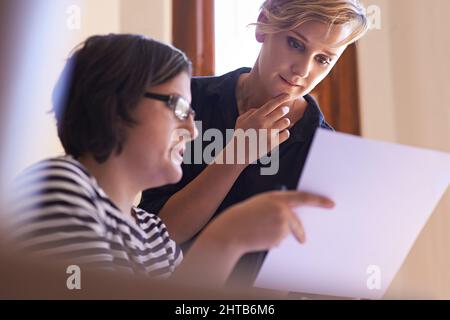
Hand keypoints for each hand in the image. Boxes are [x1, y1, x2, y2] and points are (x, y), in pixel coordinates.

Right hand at [205, 191, 334, 254]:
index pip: (303, 197)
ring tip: (260, 231)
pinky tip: (261, 237)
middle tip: (303, 240)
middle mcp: (282, 209)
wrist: (231, 230)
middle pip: (297, 222)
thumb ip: (277, 205)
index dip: (319, 200)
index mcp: (276, 197)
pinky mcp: (279, 237)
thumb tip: (292, 215)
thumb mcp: (260, 203)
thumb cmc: (243, 216)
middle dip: (299, 232)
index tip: (330, 204)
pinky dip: (274, 241)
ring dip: (278, 235)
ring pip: (287, 232)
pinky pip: (281, 240)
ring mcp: (281, 224)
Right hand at [225, 94, 293, 164]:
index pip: (272, 103)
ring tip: (280, 124)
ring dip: (284, 122)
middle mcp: (264, 123)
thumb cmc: (240, 135)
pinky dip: (285, 132)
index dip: (281, 98)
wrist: (239, 153)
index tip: (287, 95)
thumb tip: (263, 107)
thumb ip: (252, 111)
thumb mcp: (241, 120)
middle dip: (284, 109)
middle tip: (284, 110)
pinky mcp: (273, 143)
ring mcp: (269, 133)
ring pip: (286, 122)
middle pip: (282, 111)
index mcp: (256, 116)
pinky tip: (280, 133)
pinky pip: (286, 134)